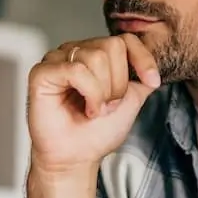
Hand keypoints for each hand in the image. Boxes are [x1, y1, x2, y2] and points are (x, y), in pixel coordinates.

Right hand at [27, 34, 160, 173]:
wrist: (76, 158)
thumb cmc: (97, 133)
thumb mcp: (131, 101)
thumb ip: (142, 78)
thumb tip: (154, 64)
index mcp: (97, 56)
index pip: (125, 39)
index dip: (142, 58)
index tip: (152, 81)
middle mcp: (77, 53)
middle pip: (112, 46)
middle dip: (118, 83)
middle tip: (108, 106)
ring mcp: (58, 60)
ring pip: (95, 57)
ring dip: (103, 92)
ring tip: (95, 109)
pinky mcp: (42, 72)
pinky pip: (76, 70)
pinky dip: (89, 93)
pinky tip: (86, 109)